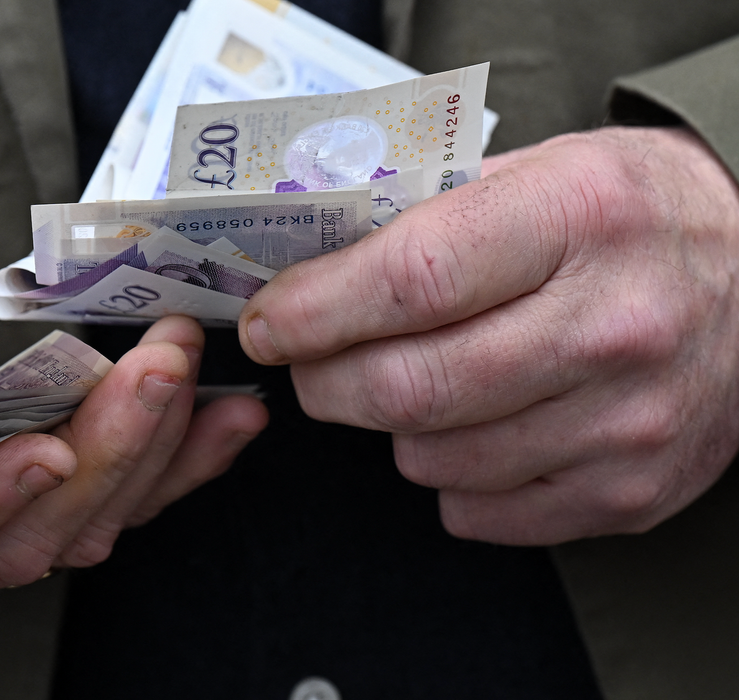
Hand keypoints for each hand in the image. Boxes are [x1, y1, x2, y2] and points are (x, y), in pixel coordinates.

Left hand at [238, 126, 738, 544]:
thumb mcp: (538, 171)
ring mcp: (629, 421)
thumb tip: (302, 265)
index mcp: (578, 217)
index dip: (314, 311)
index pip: (410, 281)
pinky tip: (473, 425)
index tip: (267, 323)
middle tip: (306, 364)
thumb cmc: (629, 218)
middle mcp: (613, 324)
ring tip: (411, 381)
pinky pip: (478, 511)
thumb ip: (422, 214)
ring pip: (433, 458)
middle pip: (410, 387)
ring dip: (390, 427)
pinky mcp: (631, 491)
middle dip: (324, 383)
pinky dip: (447, 475)